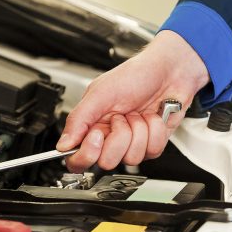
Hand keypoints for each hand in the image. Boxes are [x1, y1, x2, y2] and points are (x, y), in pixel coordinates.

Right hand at [57, 31, 209, 171]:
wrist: (169, 70)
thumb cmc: (136, 75)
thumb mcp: (101, 92)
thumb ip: (79, 119)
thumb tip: (62, 144)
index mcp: (92, 125)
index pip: (78, 158)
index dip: (86, 154)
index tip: (97, 135)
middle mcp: (111, 137)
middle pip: (107, 161)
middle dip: (119, 137)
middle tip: (122, 116)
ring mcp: (132, 142)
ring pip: (131, 158)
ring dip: (139, 131)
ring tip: (139, 113)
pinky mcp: (152, 143)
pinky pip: (152, 151)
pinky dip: (155, 131)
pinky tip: (153, 117)